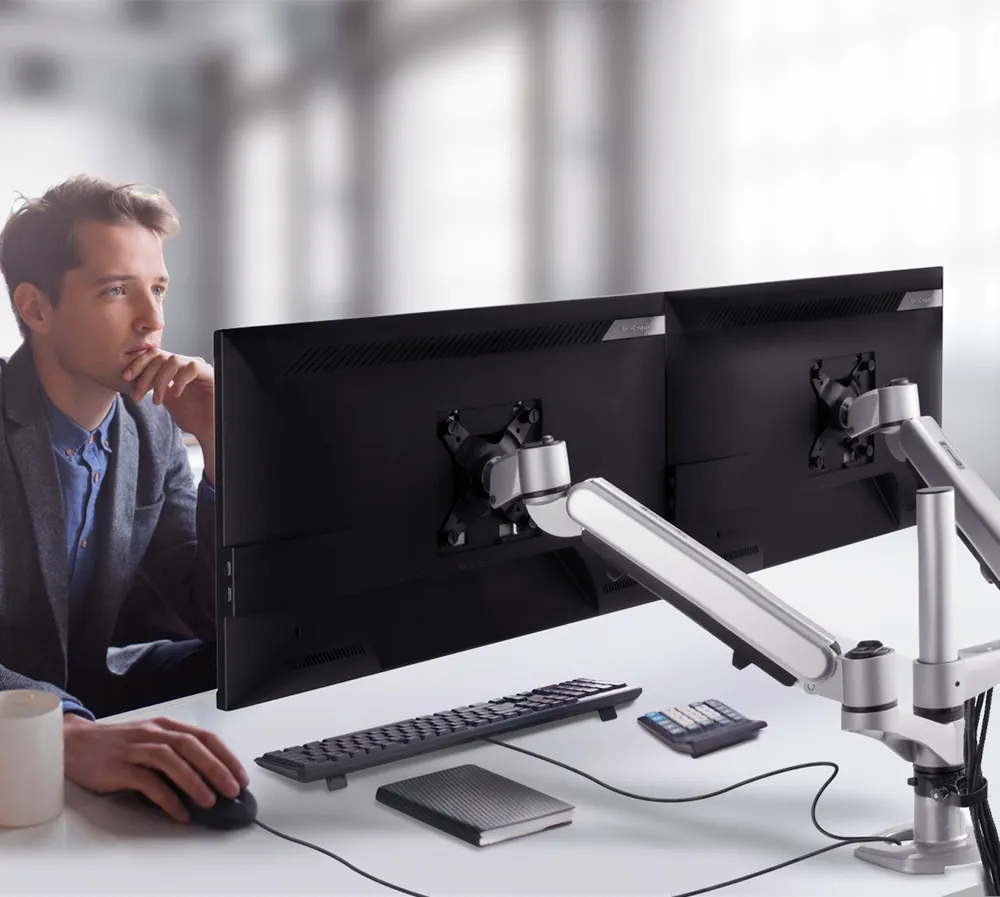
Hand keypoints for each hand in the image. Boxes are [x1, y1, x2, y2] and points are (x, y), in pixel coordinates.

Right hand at [63, 714, 249, 822]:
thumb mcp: (151, 739)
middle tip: (233, 788)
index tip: (240, 775)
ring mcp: (135, 748)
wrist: (75, 743)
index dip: (225, 755)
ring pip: (172, 761)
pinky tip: (178, 811)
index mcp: (166, 725)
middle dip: (217, 768)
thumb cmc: (118, 744)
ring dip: (194, 781)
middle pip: (192, 746)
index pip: (204, 737)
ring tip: (209, 801)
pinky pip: (147, 782)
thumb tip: (207, 776)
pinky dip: (166, 797)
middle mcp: (154, 733)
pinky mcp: (118, 767)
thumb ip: (176, 752)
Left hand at [123, 350, 214, 480]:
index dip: (138, 364)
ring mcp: (199, 367)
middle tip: (138, 396)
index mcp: (176, 368)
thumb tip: (133, 380)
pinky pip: (191, 368)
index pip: (154, 355)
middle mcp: (187, 364)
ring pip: (173, 360)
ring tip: (157, 401)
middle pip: (160, 357)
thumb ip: (153, 387)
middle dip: (146, 376)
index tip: (126, 378)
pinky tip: (176, 394)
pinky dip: (179, 381)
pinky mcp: (210, 374)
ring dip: (160, 381)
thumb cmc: (191, 417)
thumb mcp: (165, 400)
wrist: (208, 430)